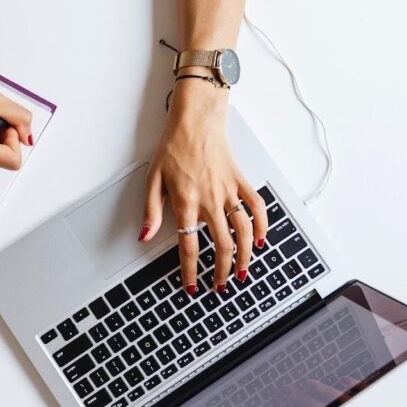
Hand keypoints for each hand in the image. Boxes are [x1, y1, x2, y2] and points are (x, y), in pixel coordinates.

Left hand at [140, 80, 267, 294]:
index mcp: (186, 202)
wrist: (196, 120)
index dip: (191, 271)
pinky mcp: (240, 182)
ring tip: (243, 271)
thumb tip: (145, 236)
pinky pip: (257, 206)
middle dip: (222, 270)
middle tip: (220, 285)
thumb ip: (150, 211)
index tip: (192, 285)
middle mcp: (210, 200)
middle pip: (222, 244)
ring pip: (243, 230)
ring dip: (245, 255)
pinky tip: (260, 240)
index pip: (190, 246)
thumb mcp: (153, 179)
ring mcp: (228, 191)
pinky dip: (261, 224)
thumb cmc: (173, 147)